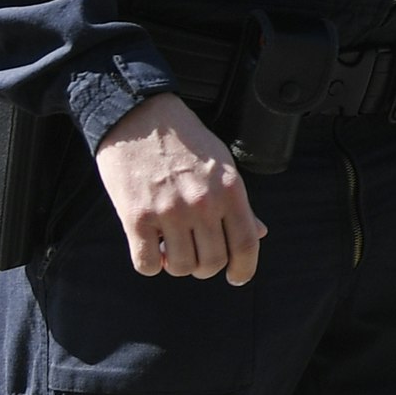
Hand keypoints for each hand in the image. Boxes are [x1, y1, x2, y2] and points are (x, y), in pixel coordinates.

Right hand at [95, 93, 265, 284]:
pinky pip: (147, 265)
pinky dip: (151, 265)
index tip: (237, 277)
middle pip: (213, 261)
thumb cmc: (184, 140)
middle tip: (196, 253)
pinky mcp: (136, 218)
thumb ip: (239, 203)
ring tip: (171, 246)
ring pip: (182, 267)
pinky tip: (151, 248)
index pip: (246, 243)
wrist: (139, 116)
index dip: (245, 268)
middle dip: (206, 266)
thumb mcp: (222, 165)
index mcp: (229, 190)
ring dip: (178, 265)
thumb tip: (259, 233)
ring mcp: (168, 212)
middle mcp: (202, 204)